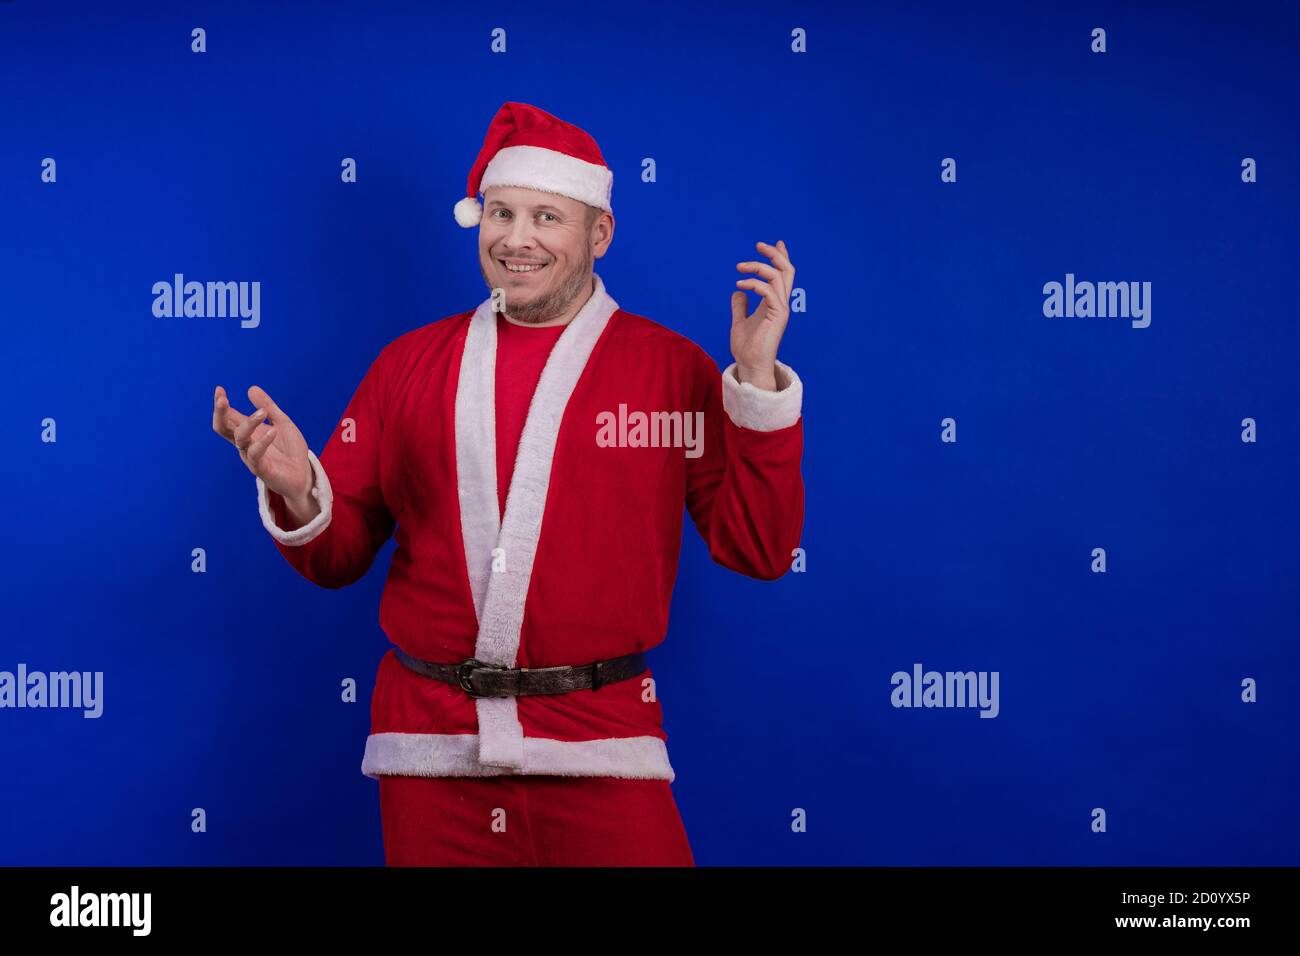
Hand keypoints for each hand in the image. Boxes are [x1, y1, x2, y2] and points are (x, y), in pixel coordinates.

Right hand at [212, 385, 312, 504]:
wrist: (303, 475)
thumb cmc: (290, 450)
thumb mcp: (282, 423)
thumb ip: (268, 407)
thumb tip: (251, 388)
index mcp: (248, 432)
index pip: (227, 416)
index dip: (221, 403)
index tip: (219, 388)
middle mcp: (245, 443)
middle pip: (222, 427)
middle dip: (220, 412)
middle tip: (222, 398)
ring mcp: (251, 456)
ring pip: (239, 438)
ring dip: (249, 422)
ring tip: (263, 412)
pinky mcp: (260, 469)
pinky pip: (255, 454)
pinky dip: (262, 441)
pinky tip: (272, 431)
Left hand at [731, 239, 794, 390]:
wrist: (750, 365)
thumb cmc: (747, 348)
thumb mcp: (739, 321)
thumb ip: (740, 307)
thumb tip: (737, 292)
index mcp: (774, 303)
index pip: (782, 275)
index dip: (781, 257)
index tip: (774, 243)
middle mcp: (781, 303)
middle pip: (786, 270)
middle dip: (774, 254)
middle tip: (758, 245)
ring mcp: (781, 309)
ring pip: (779, 276)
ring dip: (759, 266)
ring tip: (739, 266)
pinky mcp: (777, 316)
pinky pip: (769, 291)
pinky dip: (754, 284)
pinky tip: (740, 286)